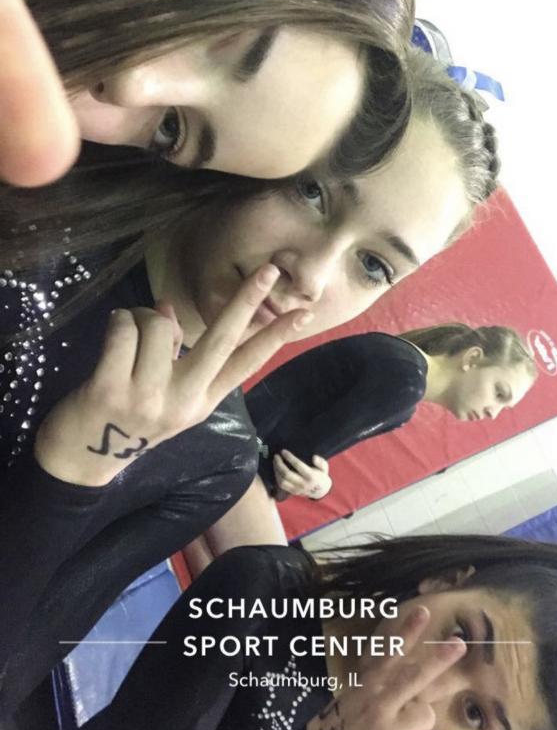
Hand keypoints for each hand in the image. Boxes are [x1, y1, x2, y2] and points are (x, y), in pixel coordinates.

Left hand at [34, 265, 313, 486]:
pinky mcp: (111, 390)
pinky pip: (124, 329)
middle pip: (222, 339)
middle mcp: (182, 401)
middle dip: (247, 299)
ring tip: (127, 338)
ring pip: (158, 325)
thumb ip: (174, 355)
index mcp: (202, 403)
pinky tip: (112, 333)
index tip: (302, 313)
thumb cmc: (124, 419)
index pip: (247, 364)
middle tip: (268, 268)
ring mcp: (147, 397)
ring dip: (140, 317)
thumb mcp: (164, 395)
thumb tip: (165, 310)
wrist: (80, 460)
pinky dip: (118, 320)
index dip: (276, 336)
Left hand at [273, 450, 331, 499]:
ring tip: (275, 461)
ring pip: (282, 481)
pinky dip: (277, 476)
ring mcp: (297, 489)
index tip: (283, 451)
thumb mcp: (324, 468)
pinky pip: (281, 485)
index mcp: (311, 476)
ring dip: (276, 470)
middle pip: (286, 474)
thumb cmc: (321, 475)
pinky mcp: (292, 492)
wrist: (320, 491)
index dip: (289, 457)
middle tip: (276, 456)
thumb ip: (321, 462)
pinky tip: (276, 469)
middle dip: (279, 464)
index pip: (298, 465)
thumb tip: (314, 457)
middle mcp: (303, 484)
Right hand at [306, 606, 465, 729]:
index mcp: (365, 686)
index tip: (423, 611)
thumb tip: (413, 678)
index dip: (405, 632)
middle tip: (459, 644)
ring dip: (419, 728)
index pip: (387, 654)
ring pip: (426, 716)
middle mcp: (375, 702)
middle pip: (414, 676)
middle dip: (439, 658)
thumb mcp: (350, 698)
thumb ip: (378, 685)